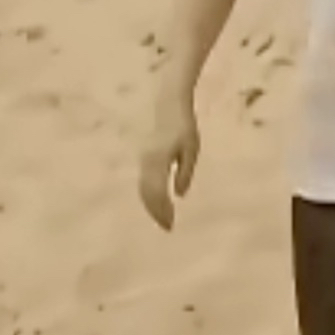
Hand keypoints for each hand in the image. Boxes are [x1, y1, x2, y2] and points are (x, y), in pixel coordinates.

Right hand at [138, 99, 200, 230]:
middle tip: (167, 227)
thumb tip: (179, 194)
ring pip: (143, 189)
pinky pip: (143, 182)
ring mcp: (143, 161)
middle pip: (147, 193)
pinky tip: (159, 203)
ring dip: (151, 206)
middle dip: (156, 211)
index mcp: (159, 160)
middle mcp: (147, 162)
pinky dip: (149, 196)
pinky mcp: (144, 160)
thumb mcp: (191, 149)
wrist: (168, 107)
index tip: (170, 223)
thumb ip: (185, 171)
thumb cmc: (184, 127)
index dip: (162, 209)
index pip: (157, 191)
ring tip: (163, 219)